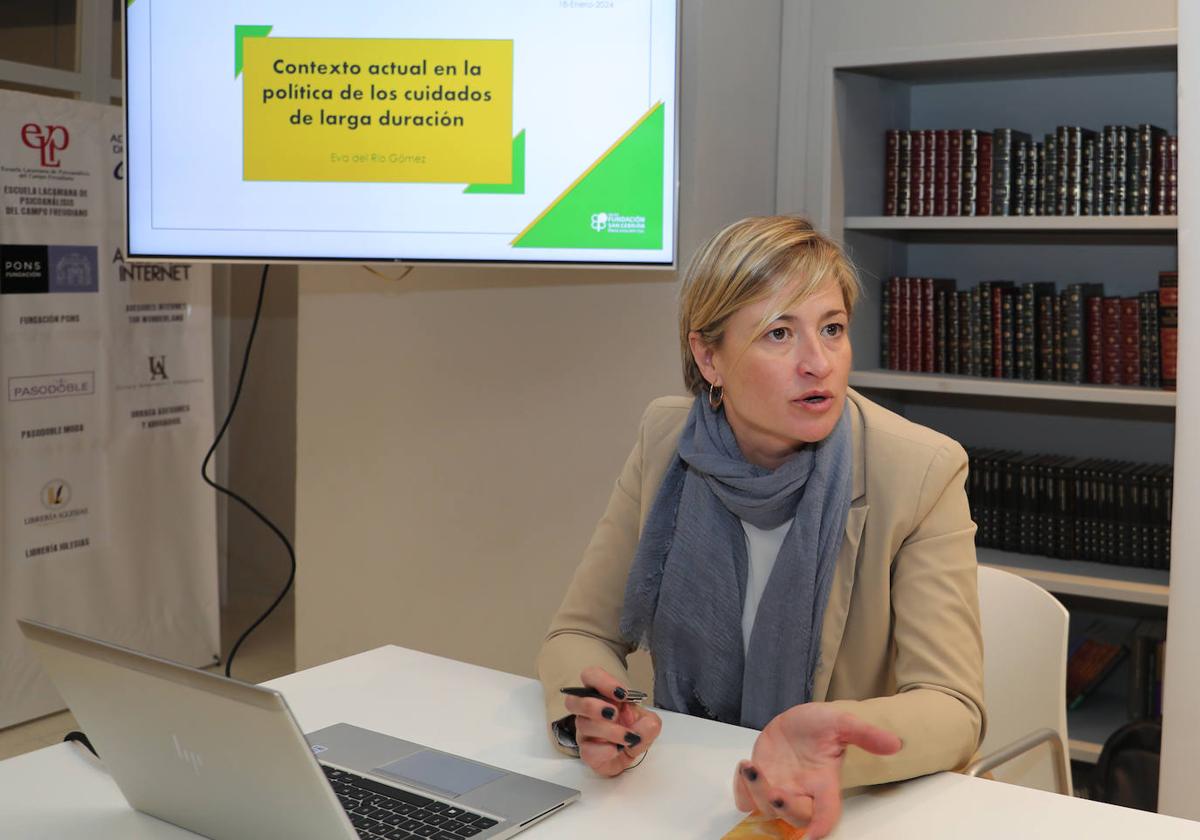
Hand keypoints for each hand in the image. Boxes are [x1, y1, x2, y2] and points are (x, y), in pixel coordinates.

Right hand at [562, 666, 661, 776]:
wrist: (630, 756)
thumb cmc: (633, 730)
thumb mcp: (649, 722)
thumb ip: (649, 721)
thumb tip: (646, 725)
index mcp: (601, 695)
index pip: (590, 676)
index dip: (602, 681)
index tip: (622, 694)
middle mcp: (588, 712)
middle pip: (572, 700)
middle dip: (592, 706)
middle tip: (614, 714)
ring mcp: (585, 732)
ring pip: (583, 726)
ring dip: (609, 731)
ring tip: (628, 737)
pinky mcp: (586, 752)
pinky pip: (587, 750)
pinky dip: (605, 750)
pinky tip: (617, 750)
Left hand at [732, 703, 900, 837]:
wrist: (798, 719)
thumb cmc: (822, 724)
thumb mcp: (843, 722)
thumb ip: (866, 734)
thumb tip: (895, 744)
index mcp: (824, 782)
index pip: (827, 812)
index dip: (822, 825)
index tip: (814, 834)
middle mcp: (801, 791)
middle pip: (795, 816)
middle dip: (785, 808)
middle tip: (776, 791)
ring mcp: (779, 787)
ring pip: (767, 808)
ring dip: (757, 793)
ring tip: (750, 767)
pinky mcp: (759, 781)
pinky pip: (747, 799)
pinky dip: (742, 791)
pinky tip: (744, 769)